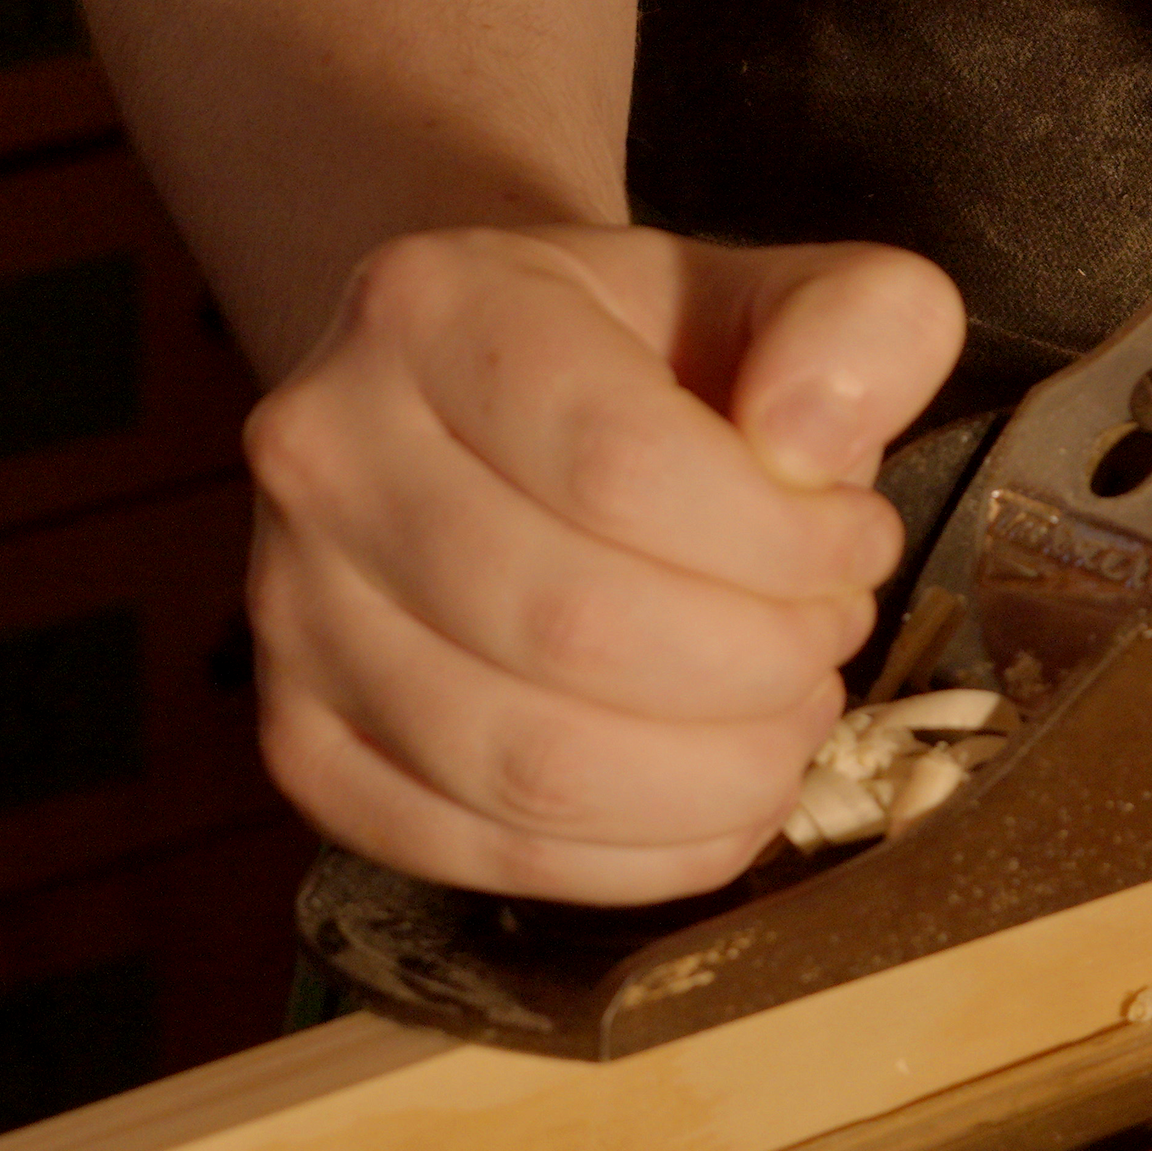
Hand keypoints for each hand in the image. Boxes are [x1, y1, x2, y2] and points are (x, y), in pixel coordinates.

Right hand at [244, 225, 963, 902]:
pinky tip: (725, 796)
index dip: (786, 545)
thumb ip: (858, 327)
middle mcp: (325, 458)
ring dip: (718, 773)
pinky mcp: (307, 749)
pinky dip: (648, 857)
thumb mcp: (773, 293)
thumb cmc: (645, 358)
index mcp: (433, 309)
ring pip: (536, 766)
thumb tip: (817, 450)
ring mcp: (293, 616)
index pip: (623, 469)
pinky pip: (490, 853)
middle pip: (578, 630)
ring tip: (787, 714)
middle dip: (762, 664)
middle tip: (827, 638)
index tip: (856, 545)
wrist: (487, 400)